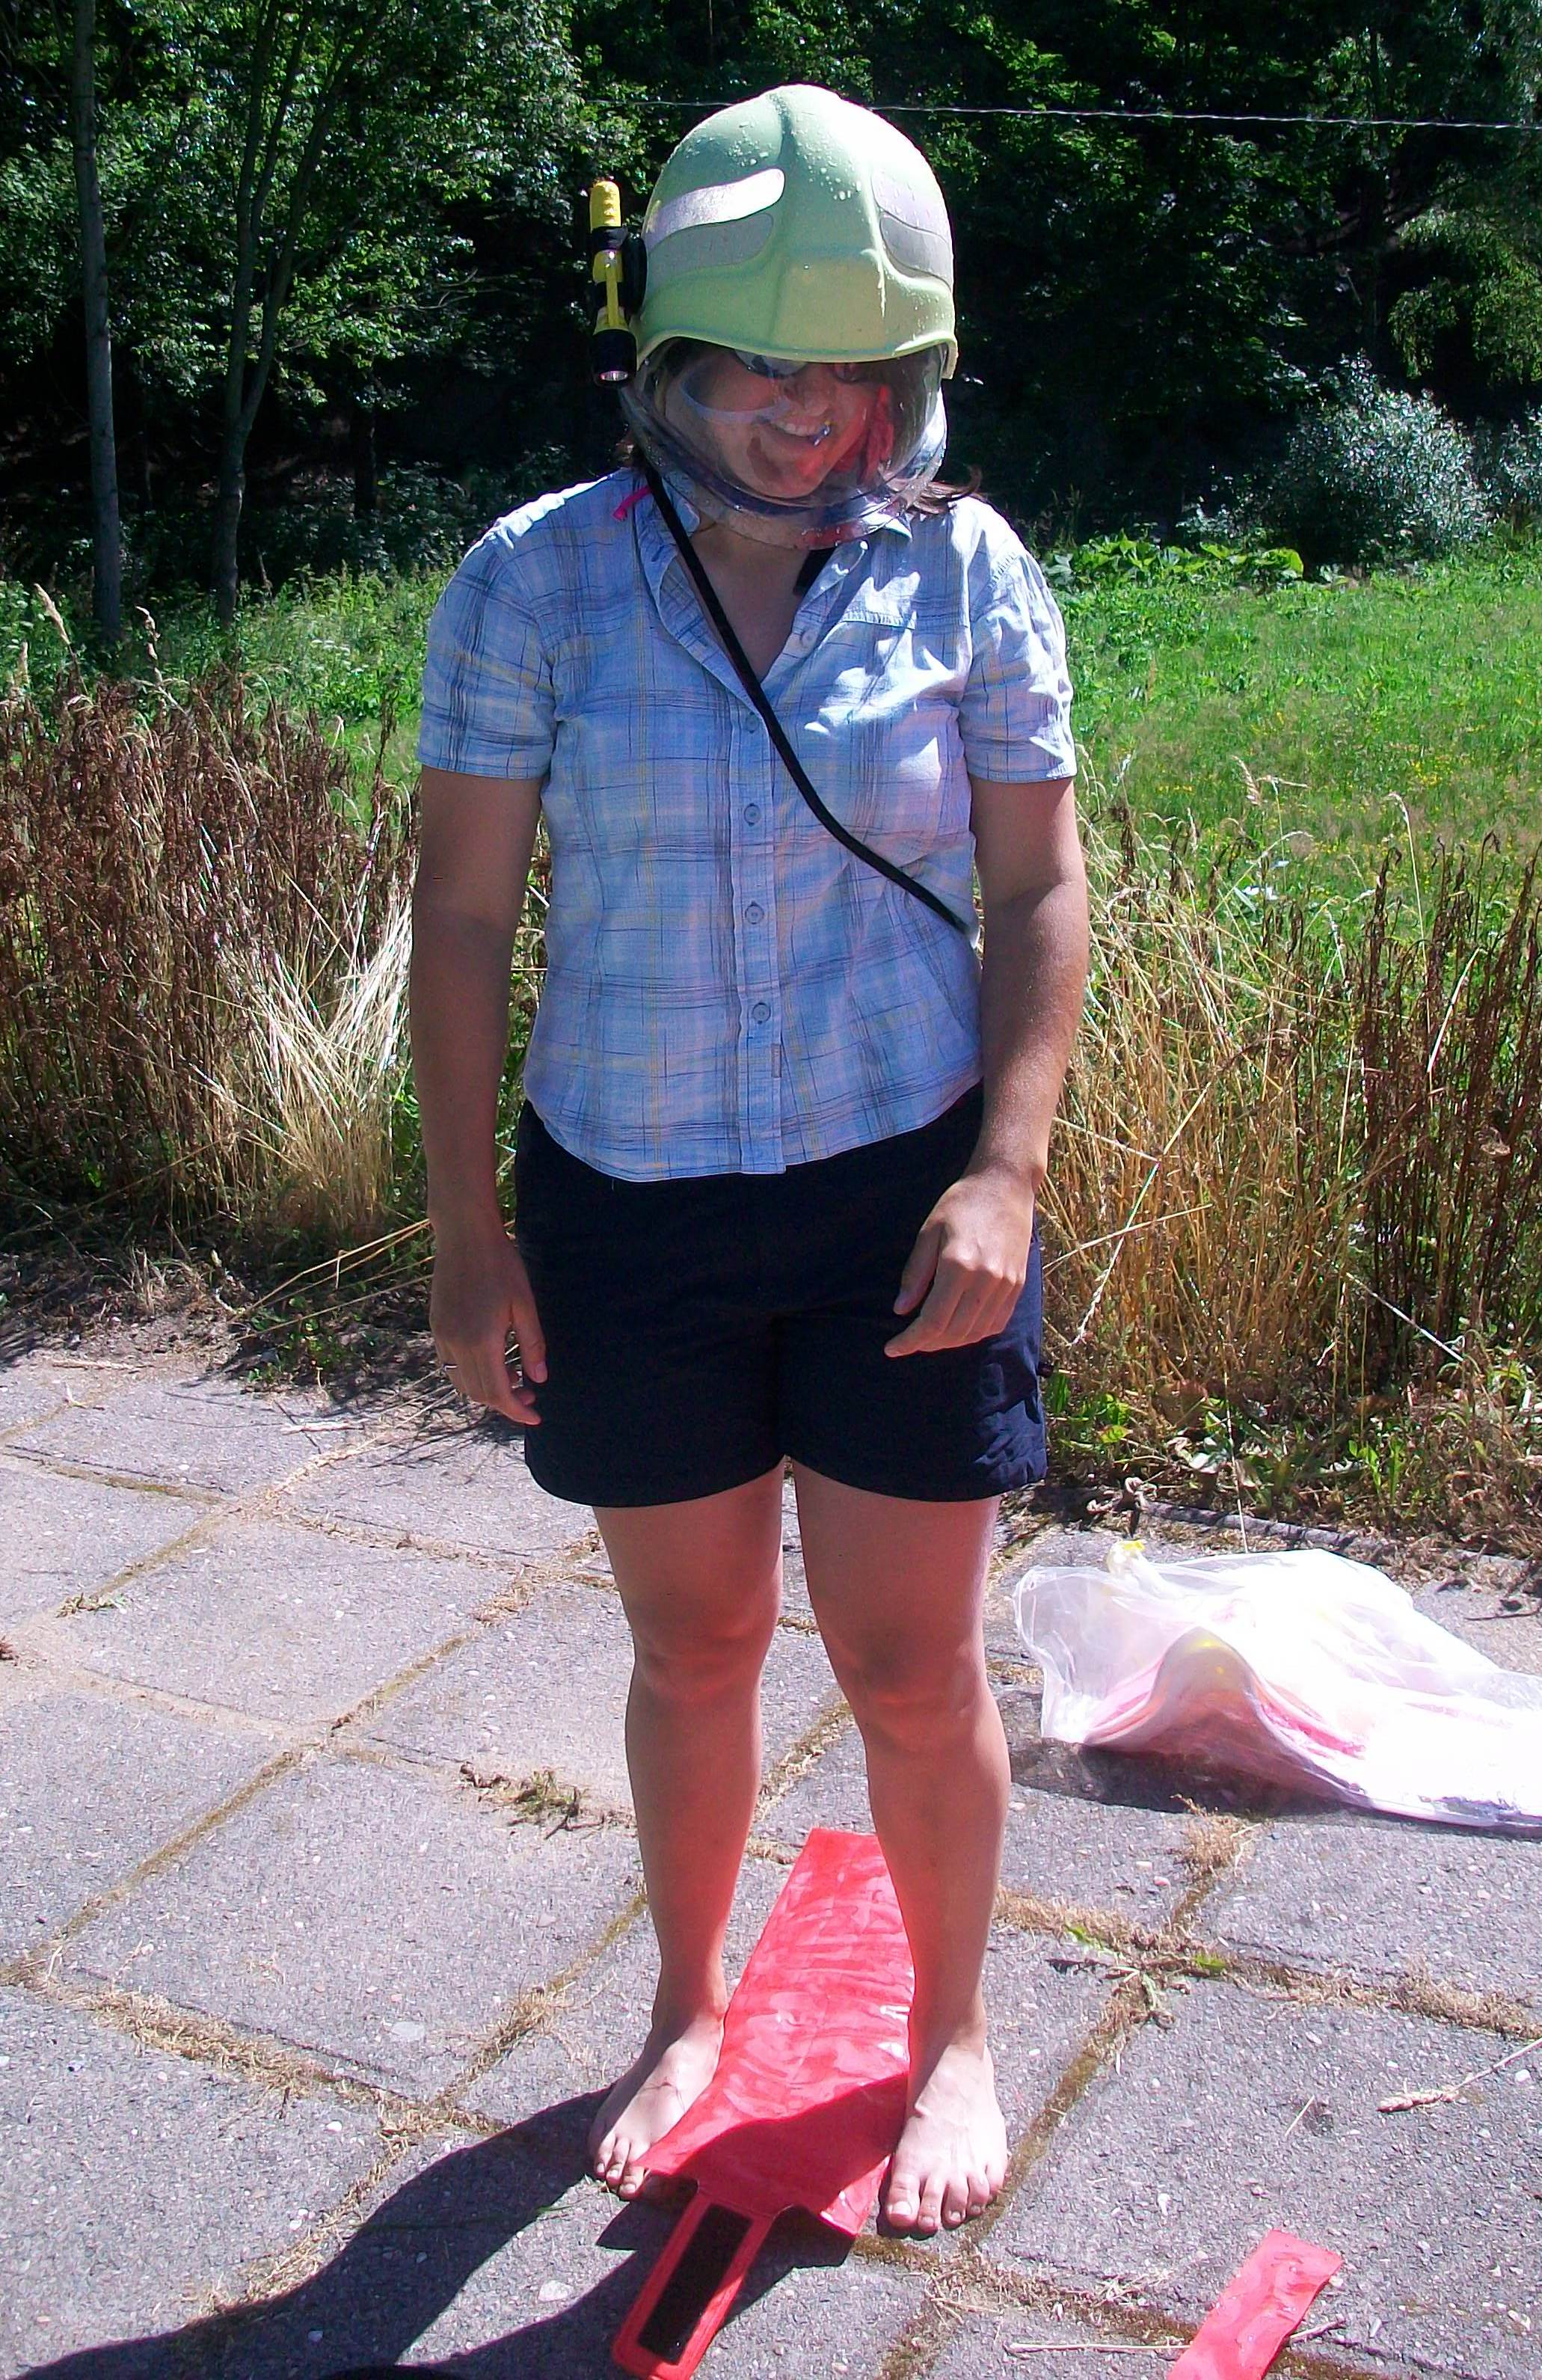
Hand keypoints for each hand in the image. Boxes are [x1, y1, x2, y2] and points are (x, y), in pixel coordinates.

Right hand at [429, 1224, 546, 1423]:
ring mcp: (442, 1336)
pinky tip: (491, 1362)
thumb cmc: (501, 1265)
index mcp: (482, 1341)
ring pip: (462, 1383)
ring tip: (514, 1379)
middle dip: (506, 1402)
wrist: (464, 1236)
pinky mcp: (436, 1326)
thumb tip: (539, 1379)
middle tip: (531, 1396)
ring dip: (487, 1390)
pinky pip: (450, 1365)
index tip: (535, 1417)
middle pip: (479, 1393)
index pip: (498, 1393)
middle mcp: (456, 1344)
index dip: (517, 1411)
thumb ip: (532, 1345)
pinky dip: (470, 1375)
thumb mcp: (525, 1304)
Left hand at [885, 1169, 1035, 1357]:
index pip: (932, 1321)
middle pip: (953, 1332)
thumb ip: (915, 1274)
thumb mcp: (928, 1232)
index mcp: (958, 1266)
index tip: (892, 1348)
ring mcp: (1006, 1285)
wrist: (1005, 1185)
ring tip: (930, 1338)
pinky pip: (996, 1324)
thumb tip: (901, 1309)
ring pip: (975, 1333)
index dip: (910, 1340)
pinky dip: (974, 1334)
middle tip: (908, 1342)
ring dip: (950, 1342)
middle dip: (926, 1344)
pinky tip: (958, 1329)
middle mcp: (986, 1280)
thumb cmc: (961, 1203)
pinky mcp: (1018, 1285)